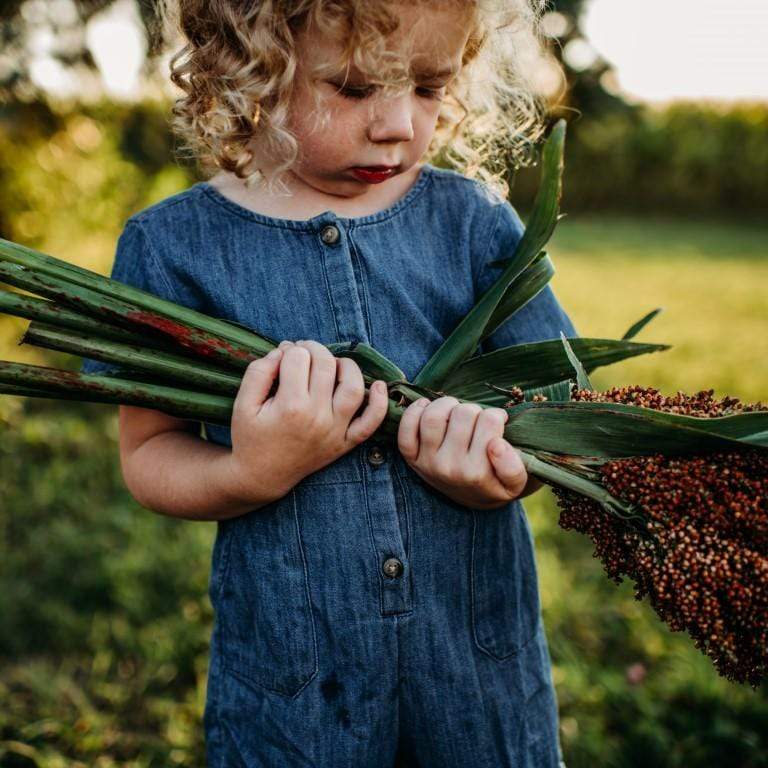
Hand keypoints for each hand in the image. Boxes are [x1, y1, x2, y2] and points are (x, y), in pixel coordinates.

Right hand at [222, 339, 389, 504]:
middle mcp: (317, 417)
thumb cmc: (250, 437)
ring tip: (331, 363)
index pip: (297, 358)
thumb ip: (259, 373)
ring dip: (346, 366)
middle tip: (302, 352)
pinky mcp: (344, 443)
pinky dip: (380, 403)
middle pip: (325, 365)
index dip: (288, 350)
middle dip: (312, 349)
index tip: (282, 357)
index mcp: (289, 407)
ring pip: (353, 387)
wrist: (262, 475)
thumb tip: (283, 350)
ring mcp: (335, 431)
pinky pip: (371, 423)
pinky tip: (379, 385)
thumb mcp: (243, 404)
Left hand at [397, 395, 535, 508]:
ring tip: (457, 412)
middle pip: (464, 414)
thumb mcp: (516, 483)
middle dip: (475, 410)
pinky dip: (415, 410)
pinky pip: (406, 428)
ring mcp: (428, 462)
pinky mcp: (412, 458)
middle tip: (478, 420)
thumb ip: (513, 467)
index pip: (490, 421)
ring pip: (434, 416)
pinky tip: (429, 407)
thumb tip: (496, 444)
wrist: (472, 498)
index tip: (499, 422)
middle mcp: (450, 468)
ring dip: (448, 405)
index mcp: (477, 473)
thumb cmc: (496, 483)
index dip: (497, 415)